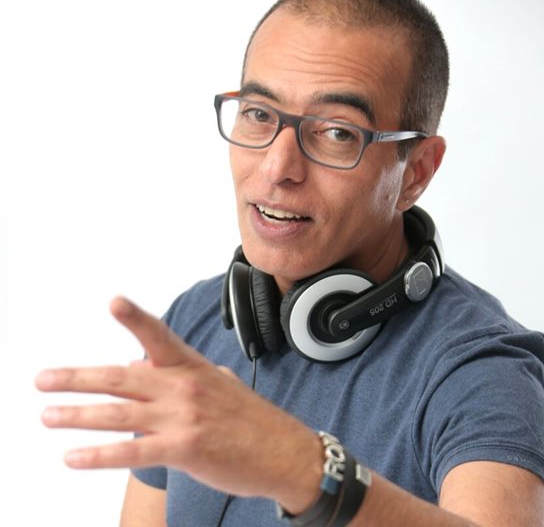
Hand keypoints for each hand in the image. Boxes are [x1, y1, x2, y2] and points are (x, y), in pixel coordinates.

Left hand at [35, 297, 321, 507]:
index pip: (159, 336)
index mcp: (194, 368)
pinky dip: (99, 455)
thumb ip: (181, 375)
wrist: (285, 451)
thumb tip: (143, 369)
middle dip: (78, 377)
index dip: (135, 318)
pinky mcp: (184, 449)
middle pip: (122, 378)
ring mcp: (184, 418)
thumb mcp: (220, 384)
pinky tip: (73, 456)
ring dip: (77, 414)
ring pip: (119, 413)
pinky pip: (132, 452)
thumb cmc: (252, 419)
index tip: (113, 301)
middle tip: (44, 379)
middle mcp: (185, 387)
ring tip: (48, 415)